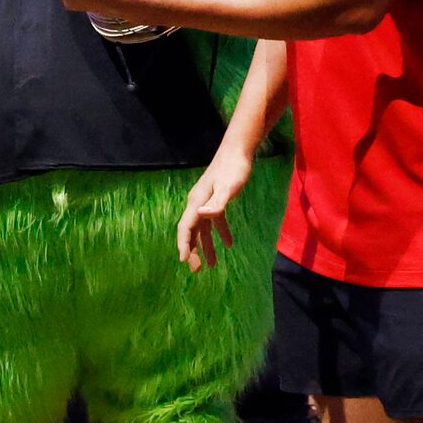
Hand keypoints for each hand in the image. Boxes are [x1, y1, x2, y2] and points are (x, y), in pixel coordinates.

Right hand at [178, 144, 254, 271]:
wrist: (238, 151)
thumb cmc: (233, 168)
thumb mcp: (228, 188)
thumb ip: (216, 204)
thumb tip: (202, 216)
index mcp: (197, 202)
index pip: (185, 227)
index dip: (184, 244)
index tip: (184, 261)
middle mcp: (197, 203)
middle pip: (191, 232)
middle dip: (193, 251)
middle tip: (197, 270)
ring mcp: (206, 201)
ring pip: (202, 229)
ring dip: (206, 246)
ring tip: (211, 265)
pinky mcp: (216, 199)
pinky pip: (214, 221)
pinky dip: (219, 233)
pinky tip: (228, 244)